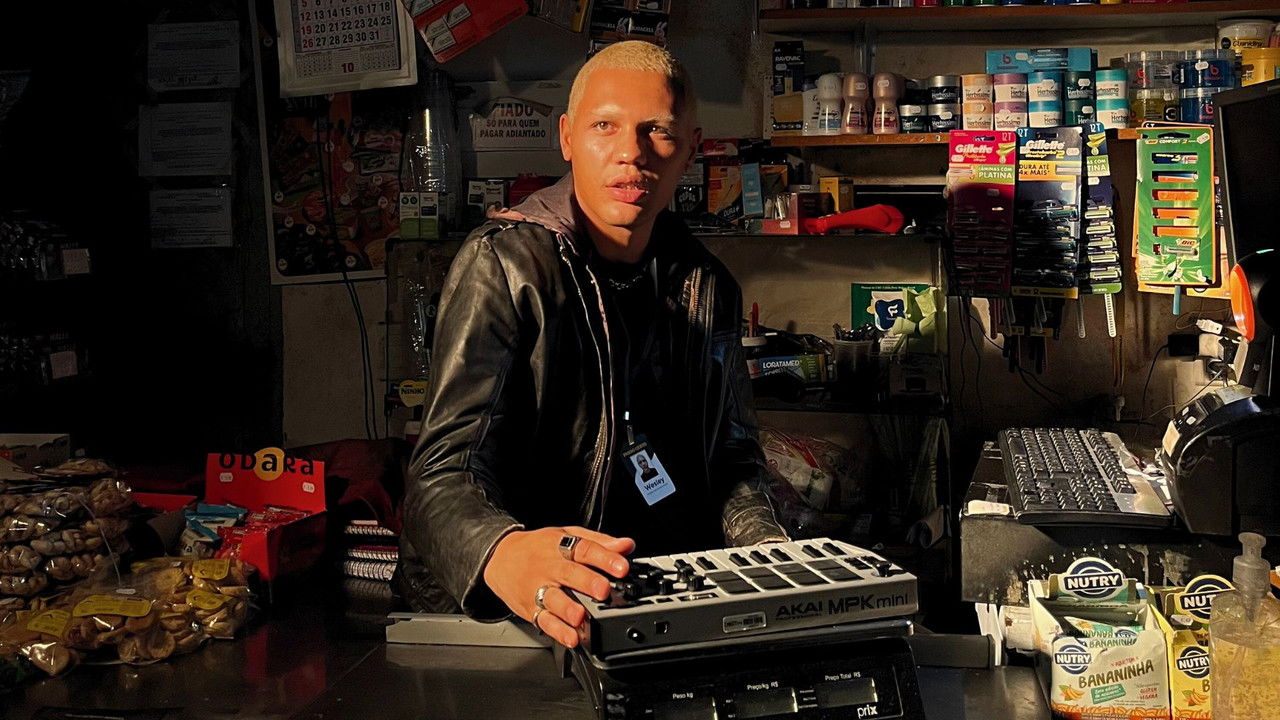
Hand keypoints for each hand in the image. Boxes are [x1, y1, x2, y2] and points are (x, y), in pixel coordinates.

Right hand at [482, 526, 634, 647]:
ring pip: (553, 600)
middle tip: (603, 590)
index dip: (605, 557)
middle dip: (587, 582)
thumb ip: (598, 542)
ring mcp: (538, 589)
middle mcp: (549, 568)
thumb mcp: (567, 535)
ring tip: (580, 616)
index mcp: (560, 546)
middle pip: (569, 573)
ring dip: (568, 609)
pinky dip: (558, 631)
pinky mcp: (531, 610)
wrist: (499, 559)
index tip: (622, 565)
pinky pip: (545, 622)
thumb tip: (626, 546)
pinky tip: (571, 637)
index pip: (584, 549)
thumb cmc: (537, 548)